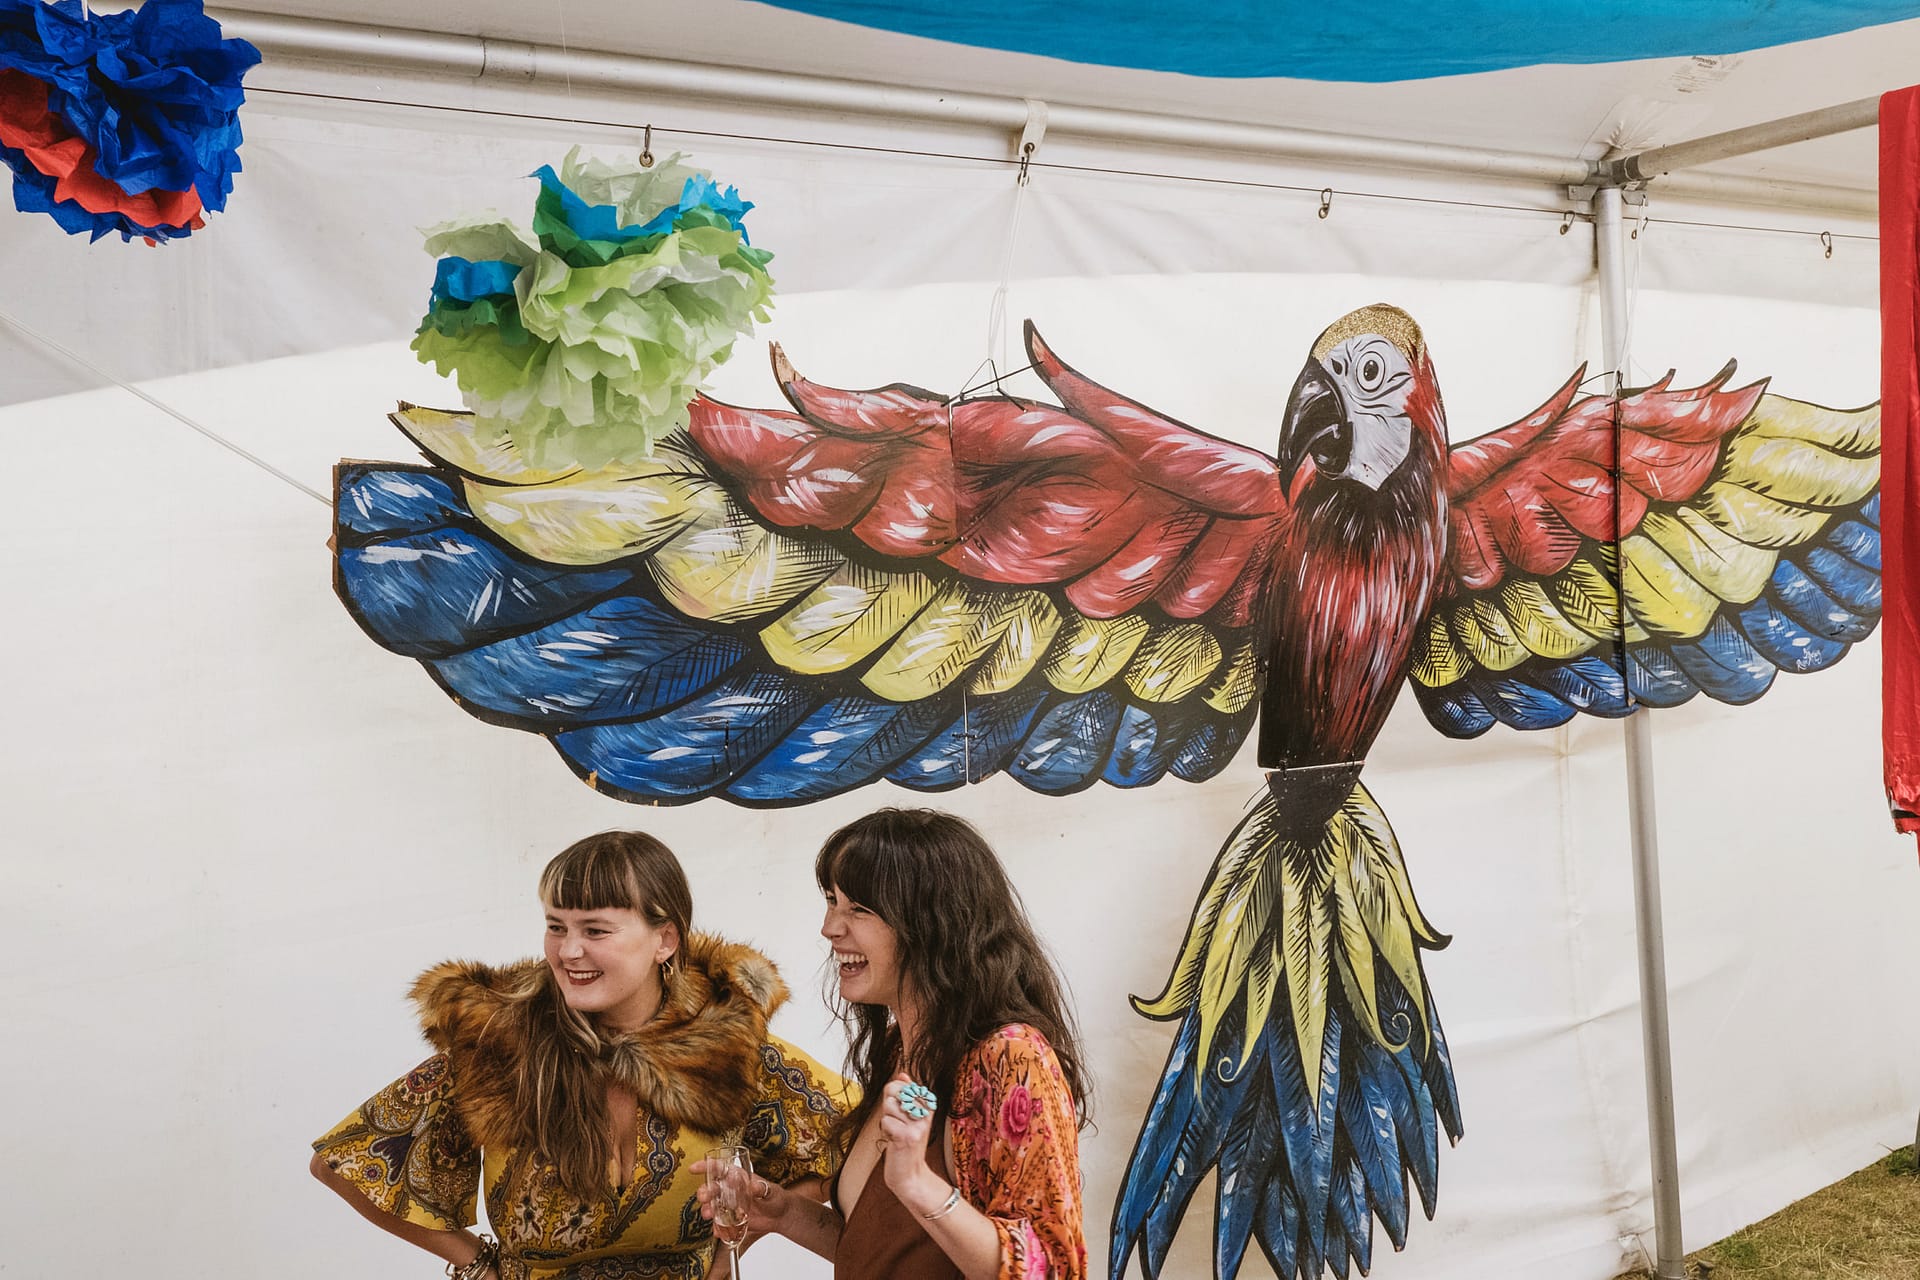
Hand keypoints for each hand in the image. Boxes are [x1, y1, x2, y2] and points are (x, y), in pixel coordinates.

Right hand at [693, 1159, 784, 1235]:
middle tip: (704, 1197)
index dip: (705, 1166)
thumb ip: (762, 1188)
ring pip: (712, 1206)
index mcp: (738, 1177)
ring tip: (709, 1214)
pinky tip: (718, 1231)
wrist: (780, 1216)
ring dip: (707, 1209)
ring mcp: (728, 1205)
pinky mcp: (730, 1219)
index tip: (694, 1168)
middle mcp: (729, 1190)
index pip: (719, 1168)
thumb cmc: (776, 1198)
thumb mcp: (771, 1191)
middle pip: (711, 1188)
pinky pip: (719, 1223)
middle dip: (704, 1191)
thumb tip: (754, 1186)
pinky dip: (717, 1227)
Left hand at [877, 1074, 947, 1211]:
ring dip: (886, 1121)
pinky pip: (885, 1121)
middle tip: (896, 1124)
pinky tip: (894, 1141)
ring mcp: (918, 1125)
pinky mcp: (907, 1136)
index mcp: (928, 1104)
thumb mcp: (910, 1117)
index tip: (900, 1112)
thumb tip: (902, 1075)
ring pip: (888, 1107)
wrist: (911, 1175)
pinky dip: (885, 1132)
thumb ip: (905, 1094)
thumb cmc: (907, 1144)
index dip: (892, 1097)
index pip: (900, 1084)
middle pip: (893, 1093)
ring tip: (896, 1132)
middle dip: (888, 1108)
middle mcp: (926, 1113)